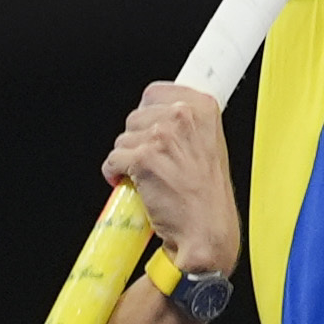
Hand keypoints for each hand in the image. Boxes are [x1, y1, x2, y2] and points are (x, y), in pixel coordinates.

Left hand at [103, 82, 239, 280]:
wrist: (206, 231)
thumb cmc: (208, 197)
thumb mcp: (211, 146)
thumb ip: (187, 124)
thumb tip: (159, 114)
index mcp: (203, 108)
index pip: (155, 92)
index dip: (148, 113)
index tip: (150, 127)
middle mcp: (183, 117)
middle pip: (135, 116)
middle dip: (137, 140)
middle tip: (153, 162)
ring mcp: (162, 137)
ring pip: (122, 139)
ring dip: (128, 159)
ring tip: (148, 177)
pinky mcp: (142, 159)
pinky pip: (112, 160)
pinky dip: (115, 174)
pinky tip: (131, 184)